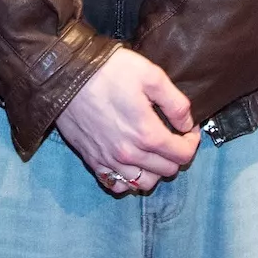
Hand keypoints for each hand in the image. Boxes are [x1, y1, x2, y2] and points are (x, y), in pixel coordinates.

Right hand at [55, 48, 198, 196]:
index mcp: (147, 133)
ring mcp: (109, 161)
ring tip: (152, 151)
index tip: (186, 130)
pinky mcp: (92, 161)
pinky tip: (130, 163)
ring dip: (154, 170)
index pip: (183, 155)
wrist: (66, 75)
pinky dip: (128, 181)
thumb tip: (187, 124)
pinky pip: (116, 186)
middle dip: (175, 154)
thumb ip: (176, 103)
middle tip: (171, 137)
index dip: (191, 142)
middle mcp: (129, 154)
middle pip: (167, 171)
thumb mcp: (151, 75)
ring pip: (144, 183)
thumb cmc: (108, 71)